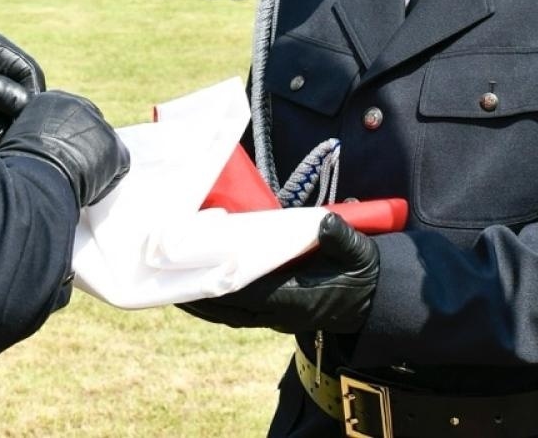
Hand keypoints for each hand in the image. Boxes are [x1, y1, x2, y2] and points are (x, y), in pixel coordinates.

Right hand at [0, 91, 129, 208]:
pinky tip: (85, 193)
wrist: (34, 178)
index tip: (52, 161)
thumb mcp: (15, 139)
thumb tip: (30, 150)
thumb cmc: (16, 167)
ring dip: (92, 167)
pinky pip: (116, 169)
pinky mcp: (116, 148)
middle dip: (81, 152)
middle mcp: (80, 105)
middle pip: (87, 131)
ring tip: (73, 185)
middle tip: (66, 175)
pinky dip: (103, 185)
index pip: (65, 120)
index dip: (61, 144)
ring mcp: (100, 126)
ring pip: (102, 149)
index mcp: (52, 100)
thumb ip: (30, 135)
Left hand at [178, 213, 377, 333]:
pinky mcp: (272, 313)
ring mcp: (274, 316)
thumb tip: (327, 222)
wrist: (372, 300)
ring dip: (200, 303)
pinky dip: (214, 305)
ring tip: (169, 288)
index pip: (249, 292)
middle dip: (197, 297)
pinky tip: (196, 293)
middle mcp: (280, 312)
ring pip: (228, 313)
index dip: (219, 286)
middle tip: (165, 280)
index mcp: (296, 297)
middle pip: (229, 308)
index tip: (193, 274)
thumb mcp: (357, 251)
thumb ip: (340, 237)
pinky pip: (236, 313)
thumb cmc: (361, 272)